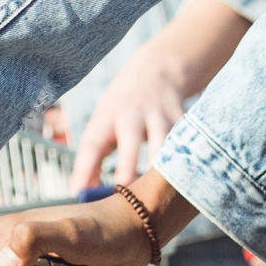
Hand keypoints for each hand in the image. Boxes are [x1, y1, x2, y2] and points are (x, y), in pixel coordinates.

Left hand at [65, 50, 195, 191]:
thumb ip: (92, 160)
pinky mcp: (183, 120)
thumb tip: (81, 193)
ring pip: (164, 143)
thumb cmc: (121, 110)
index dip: (84, 168)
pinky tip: (185, 182)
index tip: (79, 192)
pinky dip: (185, 162)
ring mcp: (160, 116)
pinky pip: (186, 143)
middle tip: (124, 187)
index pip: (92, 144)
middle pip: (130, 139)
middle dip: (127, 163)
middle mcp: (132, 114)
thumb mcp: (102, 125)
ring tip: (160, 193)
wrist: (157, 72)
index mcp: (107, 117)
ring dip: (162, 167)